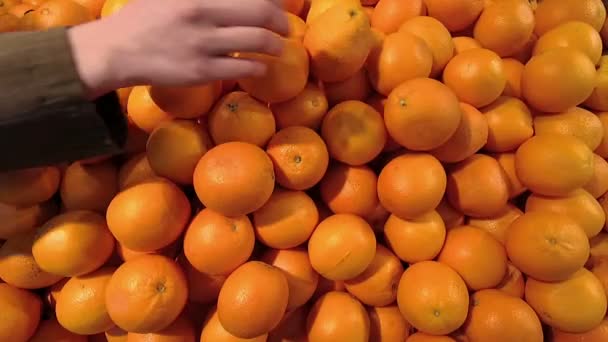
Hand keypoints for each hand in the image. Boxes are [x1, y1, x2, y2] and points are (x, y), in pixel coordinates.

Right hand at [68, 0, 288, 98]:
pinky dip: (258, 66)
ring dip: (275, 44)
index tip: (277, 3)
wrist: (113, 52)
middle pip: (260, 11)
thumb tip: (227, 3)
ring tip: (277, 47)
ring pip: (256, 40)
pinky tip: (260, 66)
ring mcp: (203, 44)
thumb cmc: (140, 19)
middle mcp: (202, 13)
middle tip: (285, 26)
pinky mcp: (200, 71)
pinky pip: (242, 68)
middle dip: (280, 19)